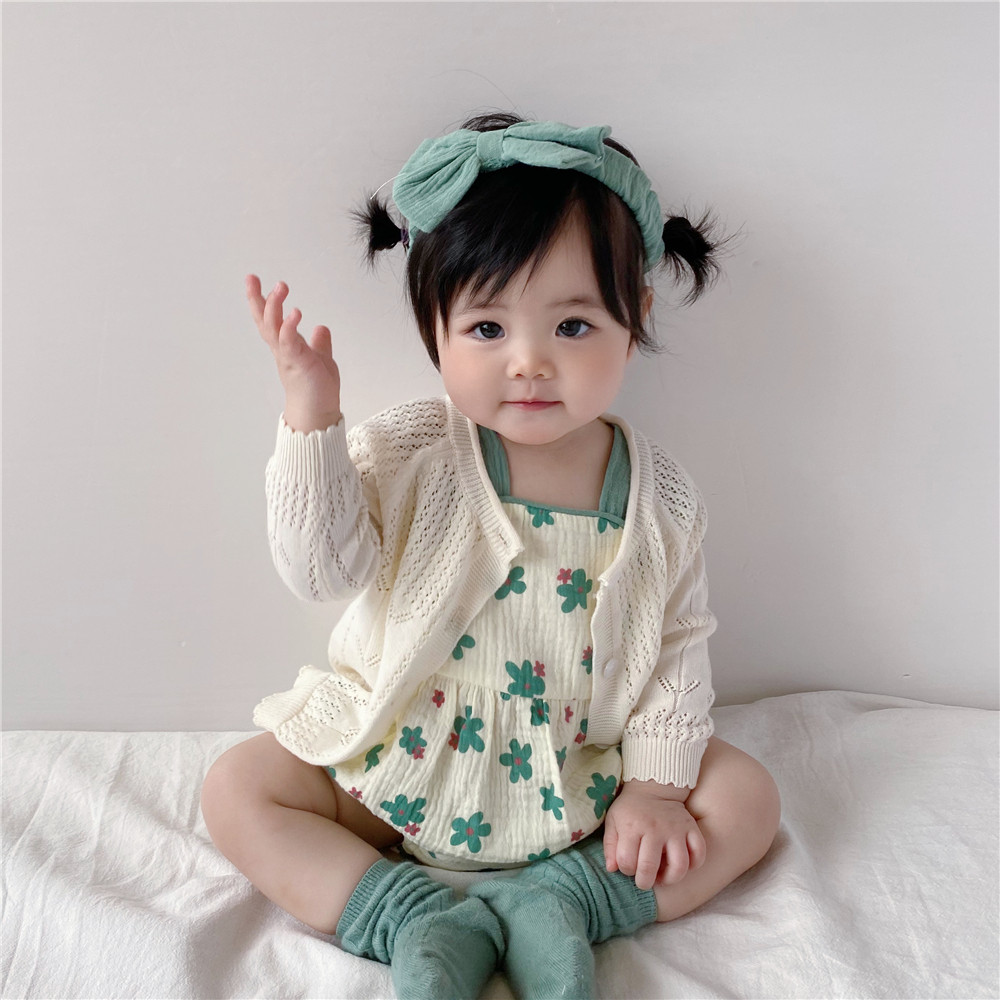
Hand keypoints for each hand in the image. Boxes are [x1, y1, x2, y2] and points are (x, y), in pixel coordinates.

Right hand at [246, 275, 341, 431]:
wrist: (318, 415)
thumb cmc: (317, 390)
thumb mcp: (321, 360)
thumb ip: (319, 344)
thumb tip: (321, 328)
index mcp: (286, 346)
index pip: (270, 319)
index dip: (261, 300)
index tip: (254, 281)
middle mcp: (282, 350)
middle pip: (264, 320)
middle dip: (257, 299)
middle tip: (252, 278)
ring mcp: (288, 356)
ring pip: (274, 328)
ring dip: (274, 307)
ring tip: (279, 288)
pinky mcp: (298, 364)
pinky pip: (290, 343)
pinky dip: (290, 327)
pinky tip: (295, 313)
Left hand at [603, 780, 706, 889]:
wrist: (653, 787)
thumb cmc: (630, 809)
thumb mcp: (613, 821)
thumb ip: (610, 845)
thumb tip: (612, 869)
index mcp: (632, 826)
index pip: (627, 862)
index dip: (626, 871)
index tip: (629, 866)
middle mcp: (655, 828)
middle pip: (650, 867)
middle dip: (644, 882)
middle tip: (644, 880)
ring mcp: (675, 829)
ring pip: (679, 866)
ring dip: (670, 878)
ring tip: (664, 876)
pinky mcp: (691, 828)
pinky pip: (699, 853)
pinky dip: (694, 865)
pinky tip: (683, 865)